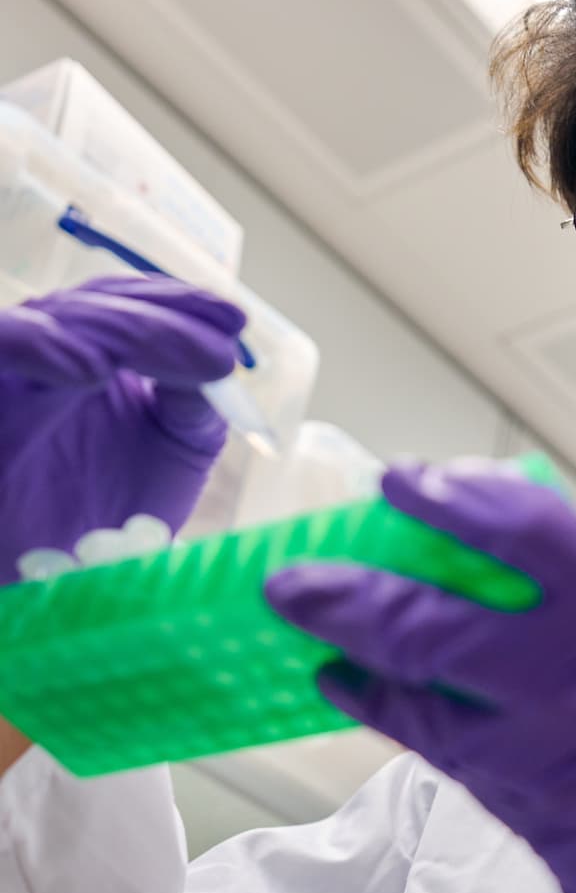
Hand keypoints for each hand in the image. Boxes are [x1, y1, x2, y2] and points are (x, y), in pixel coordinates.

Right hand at [0, 276, 245, 584]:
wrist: (54, 587)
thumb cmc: (109, 514)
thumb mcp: (176, 450)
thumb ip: (194, 402)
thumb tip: (216, 358)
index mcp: (89, 358)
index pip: (127, 306)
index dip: (179, 305)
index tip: (235, 322)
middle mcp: (38, 358)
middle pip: (91, 307)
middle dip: (160, 316)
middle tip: (220, 341)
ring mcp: (4, 379)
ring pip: (45, 322)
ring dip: (113, 328)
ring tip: (166, 345)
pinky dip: (36, 347)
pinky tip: (89, 370)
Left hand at [265, 460, 575, 892]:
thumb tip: (508, 571)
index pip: (529, 538)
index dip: (452, 498)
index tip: (401, 480)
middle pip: (443, 635)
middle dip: (351, 601)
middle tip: (295, 581)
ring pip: (436, 726)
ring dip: (371, 683)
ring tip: (325, 655)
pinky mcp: (566, 859)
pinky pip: (484, 791)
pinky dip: (434, 746)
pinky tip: (401, 720)